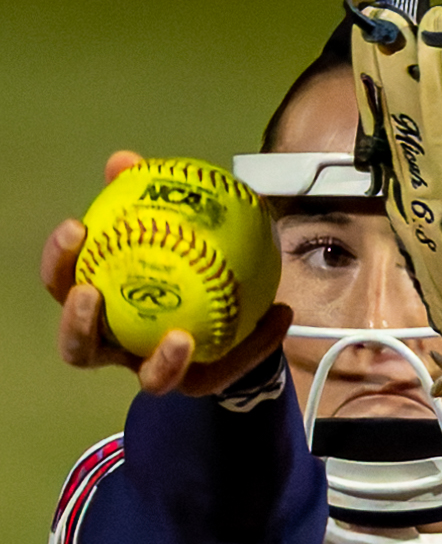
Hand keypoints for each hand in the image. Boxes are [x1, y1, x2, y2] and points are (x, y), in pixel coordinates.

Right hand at [41, 151, 291, 395]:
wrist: (233, 305)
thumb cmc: (191, 261)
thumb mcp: (174, 224)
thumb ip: (148, 195)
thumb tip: (124, 161)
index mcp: (107, 305)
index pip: (67, 286)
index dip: (60, 264)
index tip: (77, 229)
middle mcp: (123, 344)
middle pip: (83, 350)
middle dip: (78, 325)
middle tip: (92, 294)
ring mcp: (162, 369)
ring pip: (151, 380)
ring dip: (162, 363)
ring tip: (183, 336)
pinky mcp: (204, 382)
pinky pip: (227, 370)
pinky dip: (255, 343)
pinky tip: (280, 313)